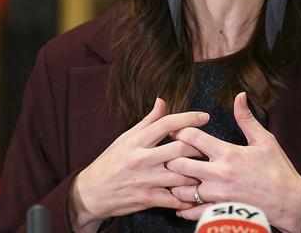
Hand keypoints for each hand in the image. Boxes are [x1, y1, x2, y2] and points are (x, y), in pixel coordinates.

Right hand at [69, 98, 208, 231]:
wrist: (91, 193)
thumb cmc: (110, 162)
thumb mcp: (126, 138)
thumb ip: (148, 121)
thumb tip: (162, 101)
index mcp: (137, 141)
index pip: (167, 124)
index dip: (189, 118)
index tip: (204, 117)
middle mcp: (142, 158)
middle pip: (180, 148)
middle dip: (199, 147)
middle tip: (209, 147)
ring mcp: (146, 179)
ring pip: (182, 174)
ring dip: (197, 173)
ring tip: (207, 169)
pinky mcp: (147, 199)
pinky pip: (174, 198)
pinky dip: (187, 197)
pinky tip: (196, 193)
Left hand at [166, 92, 300, 232]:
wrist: (290, 202)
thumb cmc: (278, 169)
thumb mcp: (264, 140)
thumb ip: (246, 118)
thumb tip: (240, 95)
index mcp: (228, 153)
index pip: (192, 137)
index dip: (180, 131)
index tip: (175, 130)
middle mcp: (219, 174)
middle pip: (179, 164)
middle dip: (172, 158)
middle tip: (169, 155)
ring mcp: (218, 195)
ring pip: (182, 190)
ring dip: (176, 183)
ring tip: (174, 178)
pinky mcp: (220, 211)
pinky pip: (193, 212)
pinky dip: (184, 208)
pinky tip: (181, 203)